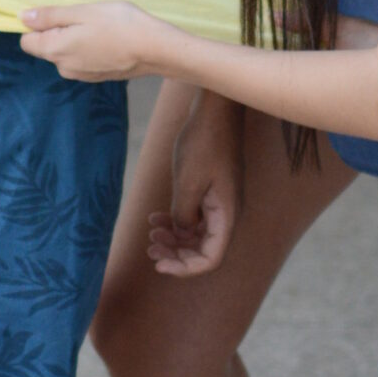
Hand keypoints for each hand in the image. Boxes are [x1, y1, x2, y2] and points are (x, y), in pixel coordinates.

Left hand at [18, 0, 161, 81]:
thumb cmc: (118, 24)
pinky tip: (107, 37)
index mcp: (56, 51)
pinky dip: (88, 47)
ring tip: (98, 25)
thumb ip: (50, 16)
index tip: (57, 12)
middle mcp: (64, 67)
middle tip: (83, 15)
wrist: (155, 49)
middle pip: (46, 47)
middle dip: (57, 30)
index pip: (27, 42)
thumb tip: (22, 17)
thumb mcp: (81, 12)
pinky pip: (82, 58)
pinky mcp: (97, 76)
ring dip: (74, 37)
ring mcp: (81, 74)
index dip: (36, 25)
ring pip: (66, 52)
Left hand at [149, 92, 241, 275]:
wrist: (216, 108)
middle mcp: (227, 212)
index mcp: (227, 215)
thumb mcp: (188, 181)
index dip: (185, 268)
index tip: (159, 265)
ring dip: (174, 239)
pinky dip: (176, 220)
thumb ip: (183, 214)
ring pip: (198, 234)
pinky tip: (156, 218)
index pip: (210, 258)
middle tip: (150, 250)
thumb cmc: (204, 141)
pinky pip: (195, 216)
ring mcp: (221, 201)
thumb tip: (182, 233)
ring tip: (151, 234)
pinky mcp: (213, 190)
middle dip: (176, 254)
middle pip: (204, 249)